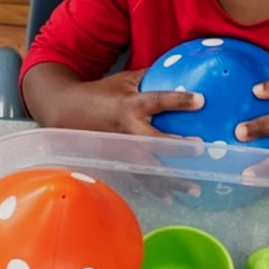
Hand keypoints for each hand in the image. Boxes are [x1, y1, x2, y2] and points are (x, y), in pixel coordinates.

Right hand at [72, 68, 204, 201]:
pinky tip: (171, 197)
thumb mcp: (125, 80)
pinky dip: (155, 190)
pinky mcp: (116, 163)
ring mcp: (121, 150)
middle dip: (177, 147)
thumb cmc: (102, 93)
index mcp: (129, 105)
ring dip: (172, 180)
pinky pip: (138, 179)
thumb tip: (181, 71)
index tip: (200, 100)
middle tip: (200, 149)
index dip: (178, 101)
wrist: (68, 112)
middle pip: (154, 141)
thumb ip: (151, 77)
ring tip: (194, 187)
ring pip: (149, 168)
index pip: (157, 101)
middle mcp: (126, 130)